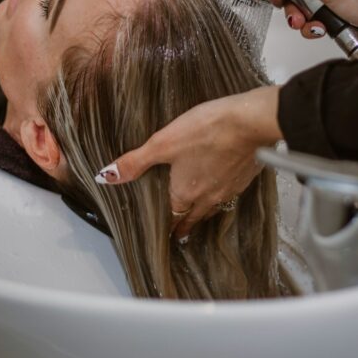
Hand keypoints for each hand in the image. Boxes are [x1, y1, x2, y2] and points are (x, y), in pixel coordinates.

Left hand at [94, 86, 282, 238]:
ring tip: (199, 214)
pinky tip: (223, 185)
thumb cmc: (207, 130)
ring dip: (204, 212)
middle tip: (180, 232)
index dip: (168, 227)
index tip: (166, 235)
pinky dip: (222, 194)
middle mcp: (207, 197)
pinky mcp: (245, 178)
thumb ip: (135, 162)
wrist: (250, 123)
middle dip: (185, 225)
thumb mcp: (163, 143)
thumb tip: (106, 177)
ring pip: (213, 208)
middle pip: (194, 217)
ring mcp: (229, 189)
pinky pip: (230, 193)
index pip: (173, 218)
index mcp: (185, 193)